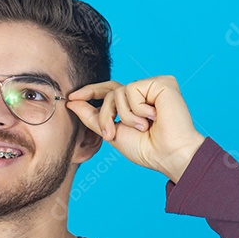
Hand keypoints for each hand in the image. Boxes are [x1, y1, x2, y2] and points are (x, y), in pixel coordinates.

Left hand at [65, 76, 205, 181]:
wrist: (168, 154)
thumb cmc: (146, 149)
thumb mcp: (112, 133)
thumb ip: (93, 117)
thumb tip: (72, 102)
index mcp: (133, 103)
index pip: (108, 91)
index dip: (89, 92)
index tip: (71, 98)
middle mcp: (143, 92)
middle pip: (110, 90)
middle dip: (103, 112)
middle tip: (109, 133)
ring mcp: (152, 86)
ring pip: (118, 92)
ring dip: (124, 116)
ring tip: (143, 127)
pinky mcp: (161, 83)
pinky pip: (133, 90)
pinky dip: (138, 109)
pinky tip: (153, 117)